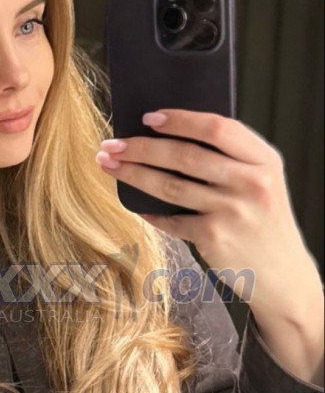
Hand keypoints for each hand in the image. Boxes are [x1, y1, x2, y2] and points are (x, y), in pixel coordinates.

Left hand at [95, 108, 321, 315]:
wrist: (282, 274)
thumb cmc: (263, 221)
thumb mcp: (263, 182)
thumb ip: (231, 158)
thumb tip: (169, 136)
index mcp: (264, 160)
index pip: (217, 128)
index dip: (180, 120)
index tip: (148, 118)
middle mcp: (251, 183)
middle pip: (185, 155)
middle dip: (141, 147)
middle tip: (112, 144)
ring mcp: (232, 211)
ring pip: (170, 185)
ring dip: (133, 173)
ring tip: (109, 165)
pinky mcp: (214, 238)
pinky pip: (170, 219)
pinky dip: (149, 211)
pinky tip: (135, 205)